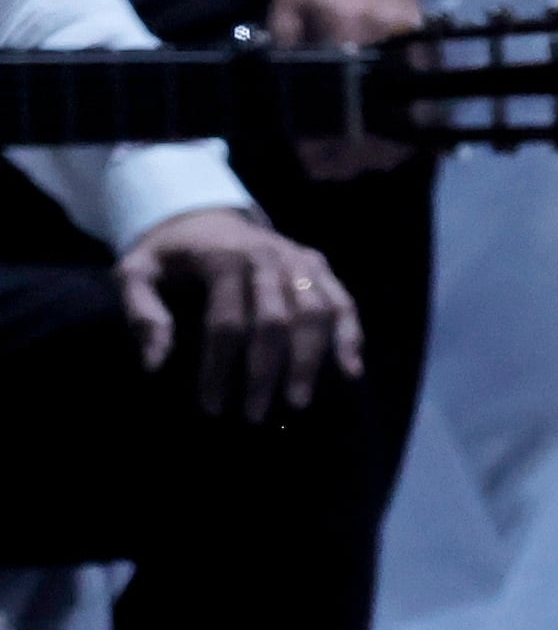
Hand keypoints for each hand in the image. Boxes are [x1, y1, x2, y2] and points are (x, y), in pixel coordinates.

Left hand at [116, 208, 362, 421]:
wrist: (203, 214)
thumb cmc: (168, 254)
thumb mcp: (135, 272)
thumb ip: (142, 313)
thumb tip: (155, 364)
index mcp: (224, 260)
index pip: (227, 323)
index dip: (219, 368)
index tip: (211, 406)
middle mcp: (268, 257)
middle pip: (276, 322)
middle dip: (266, 373)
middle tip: (255, 415)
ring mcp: (298, 259)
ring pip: (315, 313)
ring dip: (310, 361)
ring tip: (297, 401)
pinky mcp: (317, 263)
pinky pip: (341, 300)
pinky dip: (350, 334)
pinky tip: (350, 369)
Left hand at [266, 0, 426, 178]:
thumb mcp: (283, 20)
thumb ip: (291, 66)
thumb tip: (300, 122)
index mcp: (350, 24)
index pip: (349, 98)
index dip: (335, 139)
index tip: (319, 163)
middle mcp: (391, 33)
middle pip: (390, 109)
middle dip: (365, 151)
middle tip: (336, 171)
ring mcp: (415, 36)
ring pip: (417, 104)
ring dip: (390, 141)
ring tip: (360, 163)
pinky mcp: (426, 38)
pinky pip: (425, 89)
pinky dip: (410, 119)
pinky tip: (388, 139)